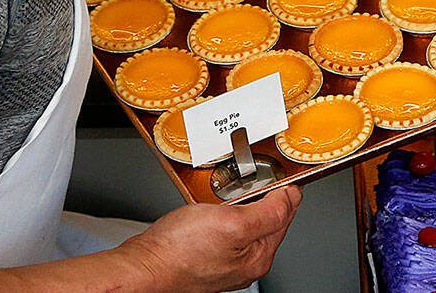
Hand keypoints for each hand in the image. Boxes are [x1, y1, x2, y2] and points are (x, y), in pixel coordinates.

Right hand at [123, 185, 301, 291]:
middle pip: (267, 217)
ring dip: (240, 201)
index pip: (286, 214)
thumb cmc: (179, 250)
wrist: (144, 266)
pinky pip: (224, 225)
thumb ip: (268, 212)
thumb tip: (291, 198)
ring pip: (245, 219)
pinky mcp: (208, 253)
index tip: (277, 170)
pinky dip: (221, 210)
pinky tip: (211, 204)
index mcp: (259, 256)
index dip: (284, 188)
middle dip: (261, 195)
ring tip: (227, 189)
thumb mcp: (232, 223)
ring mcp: (227, 259)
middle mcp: (246, 262)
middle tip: (248, 176)